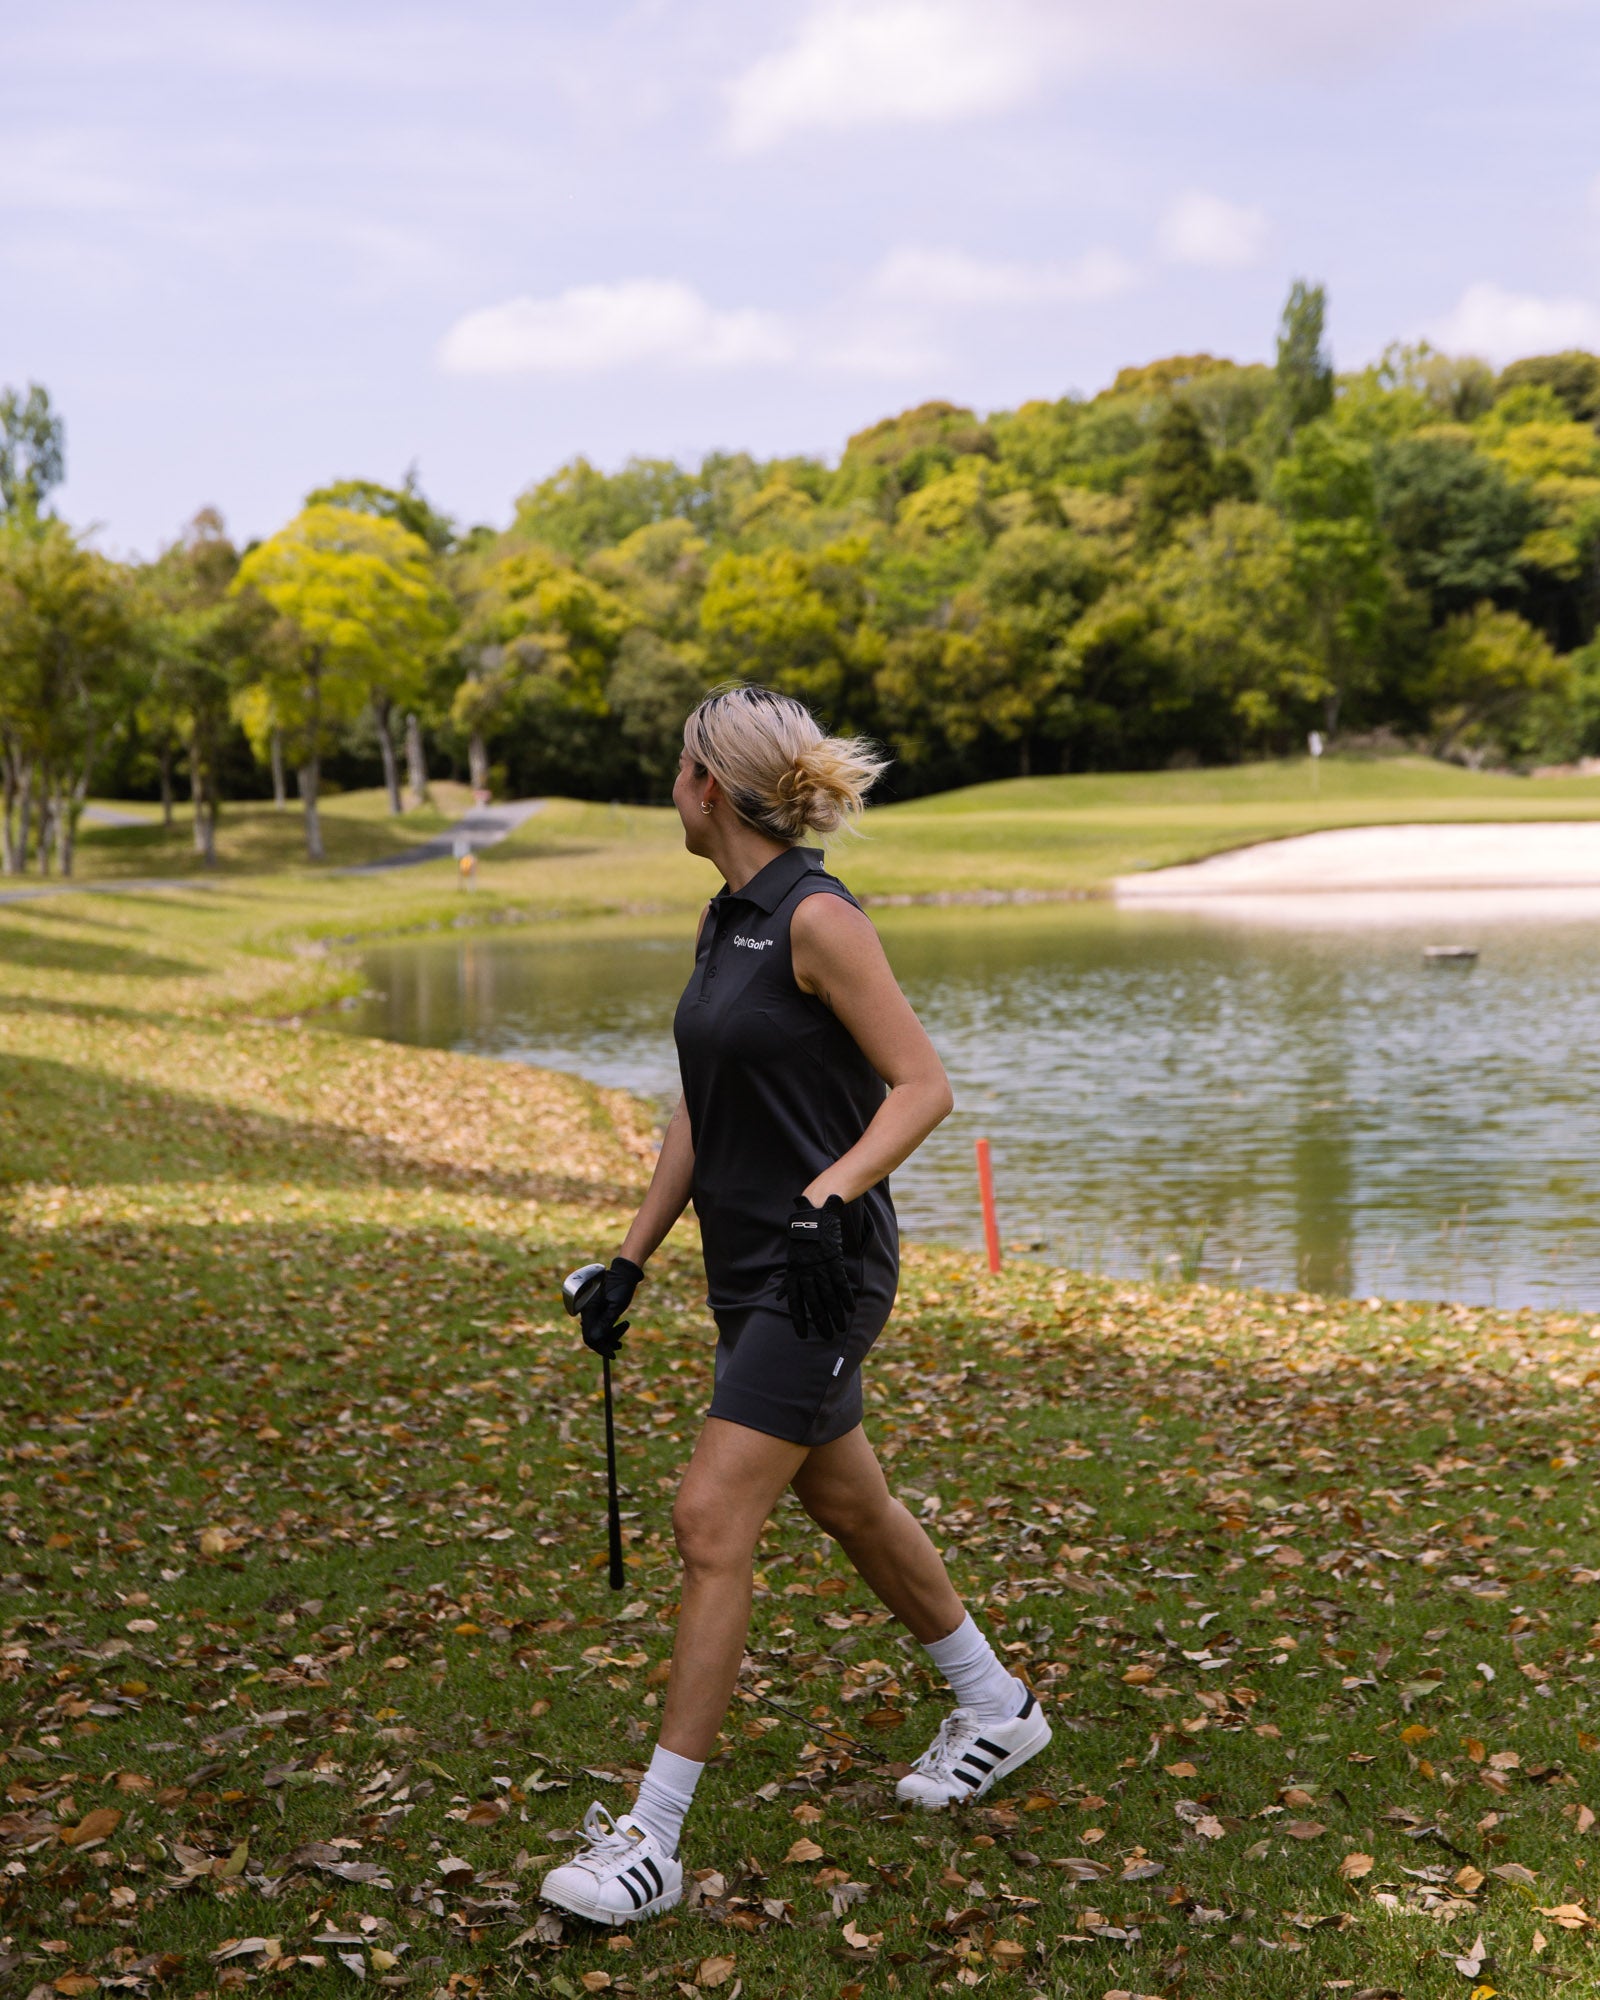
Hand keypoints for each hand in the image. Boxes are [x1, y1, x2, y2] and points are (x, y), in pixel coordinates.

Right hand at [581, 1257, 641, 1358]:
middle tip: (621, 1345)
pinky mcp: (597, 1308)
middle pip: (593, 1335)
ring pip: (597, 1330)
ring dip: (610, 1335)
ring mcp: (592, 1310)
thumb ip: (606, 1322)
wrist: (624, 1272)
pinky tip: (621, 1325)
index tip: (613, 1355)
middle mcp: (587, 1311)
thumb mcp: (616, 1306)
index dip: (601, 1348)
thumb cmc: (621, 1287)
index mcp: (588, 1311)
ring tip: (625, 1326)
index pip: (590, 1337)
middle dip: (607, 1342)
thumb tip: (597, 1340)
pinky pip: (600, 1323)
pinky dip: (610, 1328)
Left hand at [780, 1194, 855, 1340]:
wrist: (813, 1217)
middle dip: (821, 1321)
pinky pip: (840, 1283)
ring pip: (829, 1296)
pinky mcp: (833, 1259)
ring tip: (841, 1328)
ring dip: (836, 1314)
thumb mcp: (790, 1262)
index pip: (795, 1303)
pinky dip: (846, 1296)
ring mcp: (820, 1267)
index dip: (799, 1320)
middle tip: (828, 1336)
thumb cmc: (801, 1242)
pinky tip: (850, 1308)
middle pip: (814, 1303)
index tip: (803, 1335)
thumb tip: (779, 1297)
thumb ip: (788, 1282)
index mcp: (794, 1275)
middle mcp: (806, 1273)